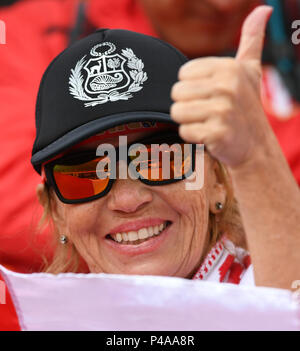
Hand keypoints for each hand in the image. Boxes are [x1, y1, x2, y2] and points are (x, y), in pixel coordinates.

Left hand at [170, 6, 272, 167]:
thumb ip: (251, 40)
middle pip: (176, 93)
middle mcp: (226, 86)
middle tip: (206, 111)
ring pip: (177, 112)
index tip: (209, 95)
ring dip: (189, 121)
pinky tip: (208, 135)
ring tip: (207, 122)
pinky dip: (193, 137)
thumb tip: (263, 9)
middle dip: (187, 105)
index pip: (183, 74)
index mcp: (228, 67)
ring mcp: (222, 110)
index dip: (192, 88)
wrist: (255, 145)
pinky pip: (185, 132)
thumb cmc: (247, 107)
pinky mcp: (216, 133)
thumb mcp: (250, 71)